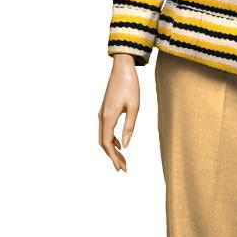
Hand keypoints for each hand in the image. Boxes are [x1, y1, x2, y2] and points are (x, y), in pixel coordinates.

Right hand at [98, 54, 140, 170]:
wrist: (122, 68)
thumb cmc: (130, 86)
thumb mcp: (134, 107)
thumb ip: (129, 127)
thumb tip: (125, 146)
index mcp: (108, 117)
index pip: (107, 143)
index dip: (113, 157)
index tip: (122, 168)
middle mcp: (102, 116)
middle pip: (103, 142)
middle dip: (112, 157)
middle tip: (123, 168)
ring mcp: (102, 113)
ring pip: (102, 137)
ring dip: (111, 149)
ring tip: (122, 160)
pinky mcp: (104, 109)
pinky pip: (104, 129)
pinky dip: (110, 140)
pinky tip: (118, 145)